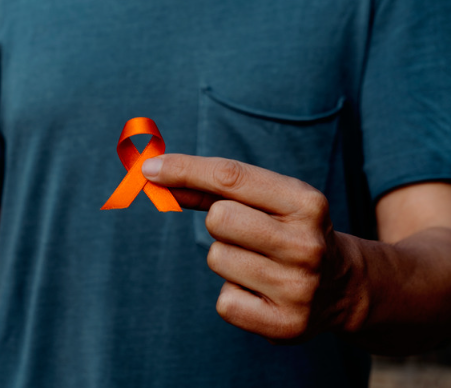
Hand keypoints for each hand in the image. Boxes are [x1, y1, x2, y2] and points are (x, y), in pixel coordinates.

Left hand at [142, 154, 366, 342]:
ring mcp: (299, 288)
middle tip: (248, 234)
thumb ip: (212, 188)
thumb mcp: (267, 201)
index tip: (150, 169)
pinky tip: (262, 292)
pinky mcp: (286, 325)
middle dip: (220, 223)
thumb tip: (156, 175)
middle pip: (218, 219)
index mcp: (306, 203)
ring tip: (261, 264)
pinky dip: (234, 295)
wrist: (343, 287)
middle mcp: (307, 244)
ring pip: (218, 259)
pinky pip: (224, 301)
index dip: (184, 169)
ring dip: (228, 260)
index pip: (231, 177)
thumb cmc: (290, 231)